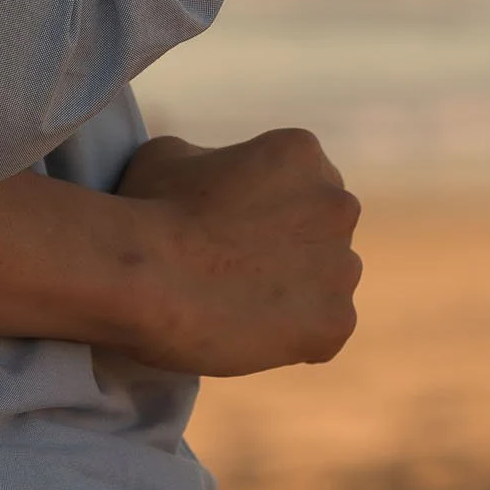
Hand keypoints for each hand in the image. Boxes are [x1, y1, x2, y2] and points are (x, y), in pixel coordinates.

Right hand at [114, 128, 361, 374]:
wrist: (147, 278)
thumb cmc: (151, 207)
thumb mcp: (175, 153)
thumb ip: (215, 159)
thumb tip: (218, 174)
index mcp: (300, 153)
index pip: (301, 177)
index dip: (267, 201)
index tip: (236, 221)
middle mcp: (337, 204)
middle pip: (323, 226)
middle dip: (293, 242)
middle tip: (241, 263)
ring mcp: (342, 267)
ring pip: (328, 280)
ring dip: (298, 290)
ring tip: (241, 302)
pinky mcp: (336, 324)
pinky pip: (324, 331)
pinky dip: (294, 336)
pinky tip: (250, 330)